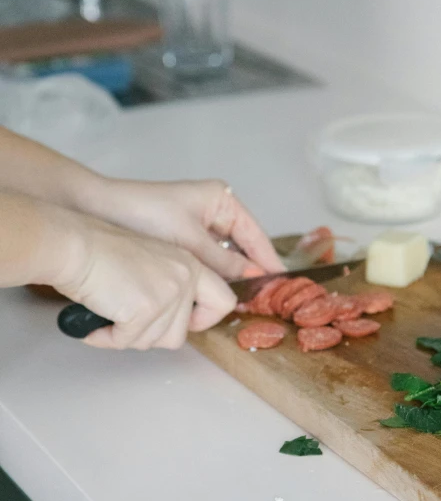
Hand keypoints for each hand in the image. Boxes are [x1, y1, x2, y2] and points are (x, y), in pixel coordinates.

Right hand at [56, 215, 236, 349]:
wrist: (77, 245)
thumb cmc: (103, 252)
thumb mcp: (154, 262)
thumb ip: (171, 287)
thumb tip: (172, 324)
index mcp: (190, 263)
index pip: (223, 301)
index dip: (203, 320)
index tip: (183, 323)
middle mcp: (185, 276)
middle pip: (181, 334)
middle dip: (152, 335)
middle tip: (130, 321)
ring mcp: (168, 292)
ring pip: (155, 342)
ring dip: (128, 336)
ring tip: (110, 314)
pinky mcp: (145, 308)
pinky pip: (127, 341)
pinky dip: (108, 337)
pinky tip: (97, 321)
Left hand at [86, 178, 284, 280]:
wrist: (100, 210)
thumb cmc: (145, 213)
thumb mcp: (190, 239)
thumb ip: (223, 260)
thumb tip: (252, 277)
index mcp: (221, 200)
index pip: (254, 234)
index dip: (267, 259)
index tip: (280, 283)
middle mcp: (214, 211)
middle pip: (241, 247)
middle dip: (246, 272)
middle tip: (257, 299)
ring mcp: (198, 225)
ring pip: (222, 257)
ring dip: (226, 277)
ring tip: (236, 300)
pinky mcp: (182, 239)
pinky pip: (205, 261)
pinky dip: (208, 275)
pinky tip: (210, 293)